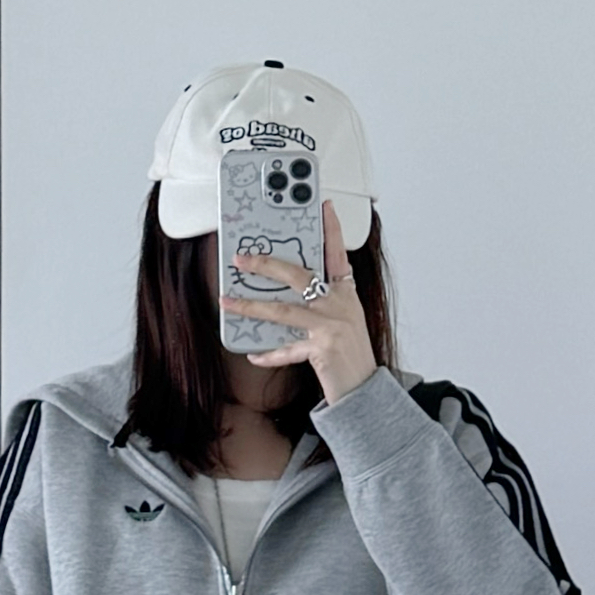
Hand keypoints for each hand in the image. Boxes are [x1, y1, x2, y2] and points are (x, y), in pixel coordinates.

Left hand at [220, 202, 376, 403]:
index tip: (324, 206)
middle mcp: (339, 305)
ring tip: (229, 303)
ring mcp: (331, 326)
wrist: (365, 388)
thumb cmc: (351, 354)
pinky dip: (269, 354)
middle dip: (266, 265)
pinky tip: (253, 354)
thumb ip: (321, 302)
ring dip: (251, 307)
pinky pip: (287, 350)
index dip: (332, 229)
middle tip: (241, 260)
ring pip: (283, 311)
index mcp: (346, 293)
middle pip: (298, 276)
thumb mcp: (343, 320)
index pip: (338, 253)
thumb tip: (284, 293)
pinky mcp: (322, 349)